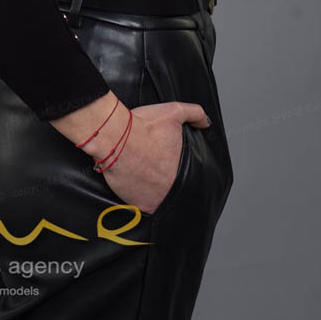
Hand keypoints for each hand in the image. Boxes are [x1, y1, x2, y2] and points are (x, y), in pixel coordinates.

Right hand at [84, 101, 210, 214]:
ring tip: (146, 179)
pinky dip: (140, 199)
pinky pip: (144, 207)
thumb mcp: (173, 112)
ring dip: (155, 192)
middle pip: (175, 188)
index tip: (168, 163)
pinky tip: (136, 186)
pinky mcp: (141, 205)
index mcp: (185, 168)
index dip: (179, 170)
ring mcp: (158, 199)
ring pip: (160, 199)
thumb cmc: (141, 126)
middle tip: (155, 169)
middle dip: (167, 180)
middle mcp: (173, 187)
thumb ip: (193, 114)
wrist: (115, 136)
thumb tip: (205, 123)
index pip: (190, 175)